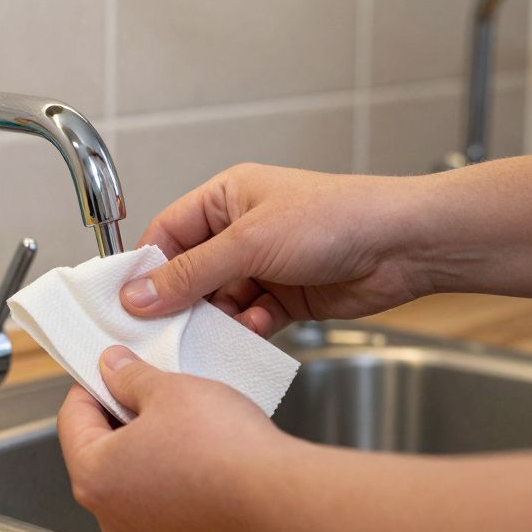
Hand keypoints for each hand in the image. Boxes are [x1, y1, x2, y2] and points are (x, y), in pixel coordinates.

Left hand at [57, 346, 297, 531]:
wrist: (278, 496)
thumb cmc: (222, 446)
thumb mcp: (168, 390)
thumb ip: (129, 377)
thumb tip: (112, 367)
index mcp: (92, 476)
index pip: (72, 418)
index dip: (91, 384)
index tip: (111, 367)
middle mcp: (110, 513)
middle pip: (98, 449)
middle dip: (119, 413)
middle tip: (147, 384)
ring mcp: (144, 531)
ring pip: (130, 474)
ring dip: (145, 441)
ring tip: (176, 412)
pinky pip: (159, 494)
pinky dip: (168, 469)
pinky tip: (197, 445)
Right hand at [121, 163, 430, 335]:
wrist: (405, 245)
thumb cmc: (336, 218)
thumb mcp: (250, 243)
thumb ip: (191, 274)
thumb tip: (138, 295)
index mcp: (227, 198)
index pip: (168, 233)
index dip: (146, 267)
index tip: (126, 302)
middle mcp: (242, 230)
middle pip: (190, 273)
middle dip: (180, 302)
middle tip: (162, 330)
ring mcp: (265, 265)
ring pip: (218, 302)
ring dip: (217, 320)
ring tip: (215, 333)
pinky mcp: (287, 297)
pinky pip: (249, 320)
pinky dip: (247, 329)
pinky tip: (257, 328)